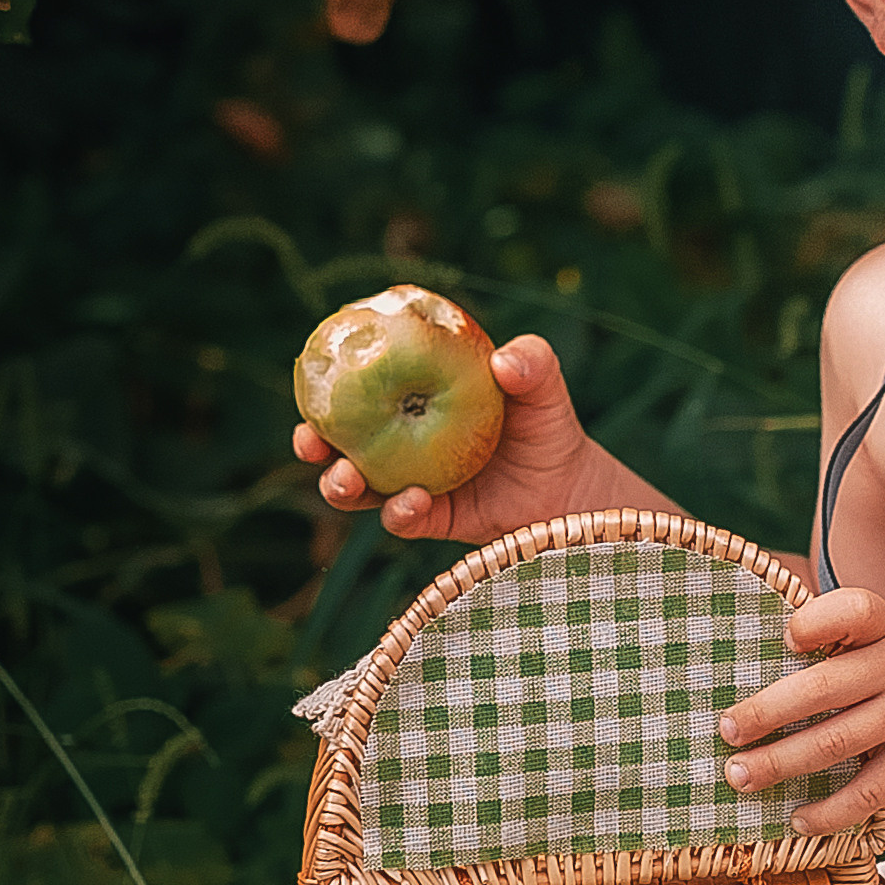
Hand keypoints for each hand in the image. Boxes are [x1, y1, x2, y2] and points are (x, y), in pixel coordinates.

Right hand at [291, 333, 625, 544]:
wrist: (575, 488)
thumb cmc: (549, 427)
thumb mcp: (544, 388)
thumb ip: (532, 363)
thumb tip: (503, 362)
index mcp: (413, 401)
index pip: (358, 390)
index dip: (325, 387)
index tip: (310, 377)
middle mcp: (403, 444)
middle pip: (342, 443)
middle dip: (314, 443)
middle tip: (309, 439)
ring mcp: (414, 485)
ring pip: (361, 489)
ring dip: (342, 485)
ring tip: (347, 477)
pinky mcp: (435, 521)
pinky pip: (404, 520)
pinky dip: (400, 511)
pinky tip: (410, 501)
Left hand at [719, 586, 884, 831]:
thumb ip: (853, 646)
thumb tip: (771, 670)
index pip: (853, 611)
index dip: (817, 623)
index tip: (786, 639)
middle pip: (822, 688)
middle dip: (766, 711)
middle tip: (724, 729)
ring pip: (835, 743)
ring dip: (780, 763)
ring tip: (740, 776)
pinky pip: (869, 791)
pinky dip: (830, 811)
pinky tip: (800, 820)